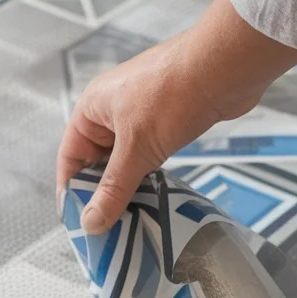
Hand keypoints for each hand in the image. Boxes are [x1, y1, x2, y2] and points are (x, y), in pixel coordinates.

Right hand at [56, 0, 296, 233]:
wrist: (225, 66)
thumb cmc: (172, 95)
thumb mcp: (137, 148)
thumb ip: (114, 188)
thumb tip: (91, 223)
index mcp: (92, 109)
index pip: (70, 157)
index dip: (72, 190)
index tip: (81, 224)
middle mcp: (112, 110)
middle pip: (98, 160)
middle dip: (103, 193)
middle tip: (110, 230)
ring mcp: (142, 114)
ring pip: (126, 158)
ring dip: (129, 185)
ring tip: (133, 221)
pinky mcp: (169, 119)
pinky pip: (150, 153)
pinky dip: (150, 174)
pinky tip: (156, 197)